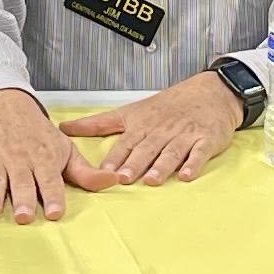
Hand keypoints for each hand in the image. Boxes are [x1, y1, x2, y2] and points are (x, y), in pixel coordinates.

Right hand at [0, 88, 105, 221]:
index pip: (50, 180)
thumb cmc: (38, 134)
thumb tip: (113, 181)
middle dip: (22, 198)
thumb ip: (85, 172)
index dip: (52, 196)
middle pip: (21, 181)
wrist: (5, 105)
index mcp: (44, 158)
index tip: (55, 212)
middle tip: (24, 217)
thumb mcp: (65, 149)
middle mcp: (20, 158)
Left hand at [57, 71, 247, 188]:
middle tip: (124, 178)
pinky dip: (193, 164)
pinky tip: (186, 175)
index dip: (114, 158)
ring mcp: (184, 135)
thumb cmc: (166, 106)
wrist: (209, 93)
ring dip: (162, 166)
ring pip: (171, 152)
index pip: (125, 144)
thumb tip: (64, 128)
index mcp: (141, 125)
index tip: (102, 171)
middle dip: (135, 163)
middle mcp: (161, 131)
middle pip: (147, 148)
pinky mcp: (205, 140)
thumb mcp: (129, 111)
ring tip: (152, 181)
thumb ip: (97, 124)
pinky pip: (199, 153)